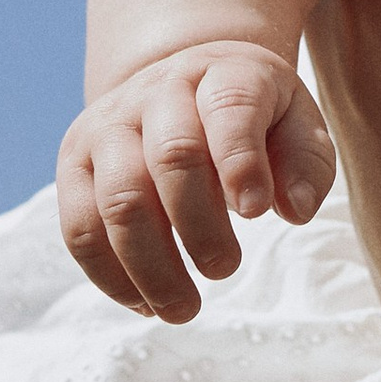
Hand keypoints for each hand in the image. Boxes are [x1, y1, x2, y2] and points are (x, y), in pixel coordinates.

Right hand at [57, 43, 337, 321]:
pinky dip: (110, 275)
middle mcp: (158, 90)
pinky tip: (145, 303)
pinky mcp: (74, 162)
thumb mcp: (295, 124)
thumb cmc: (252, 117)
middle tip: (225, 269)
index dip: (241, 163)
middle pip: (171, 157)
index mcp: (222, 72)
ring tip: (184, 309)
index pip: (230, 108)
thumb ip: (306, 164)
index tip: (257, 214)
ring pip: (118, 199)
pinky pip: (79, 226)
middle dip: (199, 226)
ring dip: (151, 266)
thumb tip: (295, 211)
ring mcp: (108, 124)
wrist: (181, 86)